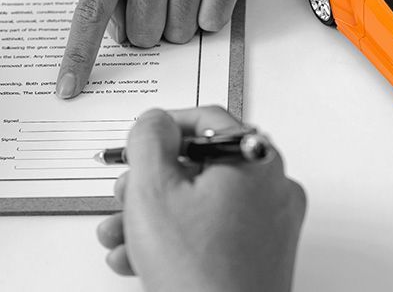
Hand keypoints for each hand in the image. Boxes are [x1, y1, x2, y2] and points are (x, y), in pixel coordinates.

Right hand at [96, 107, 305, 291]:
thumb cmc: (199, 273)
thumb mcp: (152, 189)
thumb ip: (148, 139)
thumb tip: (155, 123)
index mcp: (255, 161)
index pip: (209, 119)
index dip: (165, 126)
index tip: (139, 139)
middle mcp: (272, 189)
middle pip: (200, 166)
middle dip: (150, 182)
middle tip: (125, 194)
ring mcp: (269, 226)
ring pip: (199, 203)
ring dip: (152, 215)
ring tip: (120, 235)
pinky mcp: (259, 257)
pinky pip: (211, 233)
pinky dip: (175, 239)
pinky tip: (139, 257)